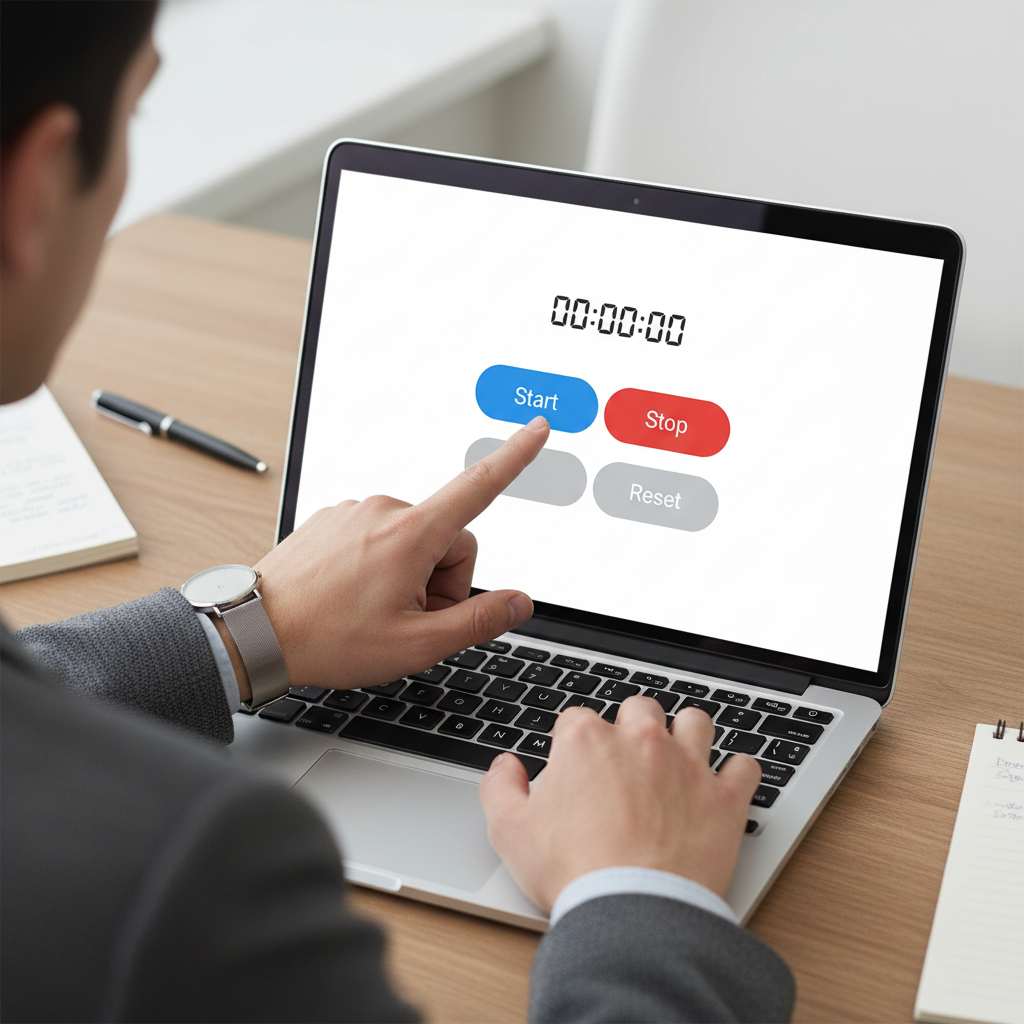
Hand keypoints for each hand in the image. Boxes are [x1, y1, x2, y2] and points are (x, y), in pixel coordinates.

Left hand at [231, 417, 549, 695]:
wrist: (254, 631)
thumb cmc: (331, 638)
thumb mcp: (416, 644)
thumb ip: (477, 621)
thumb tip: (519, 602)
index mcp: (411, 534)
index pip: (479, 486)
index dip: (516, 456)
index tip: (538, 429)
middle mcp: (385, 510)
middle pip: (448, 538)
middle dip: (442, 580)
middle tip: (409, 618)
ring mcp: (355, 510)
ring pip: (413, 540)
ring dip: (409, 574)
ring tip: (373, 609)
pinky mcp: (334, 517)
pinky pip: (378, 536)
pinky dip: (379, 564)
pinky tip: (352, 594)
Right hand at [479, 698, 761, 911]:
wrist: (632, 913)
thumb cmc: (573, 872)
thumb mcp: (509, 831)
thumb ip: (499, 787)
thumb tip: (505, 766)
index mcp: (587, 741)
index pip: (577, 718)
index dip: (574, 742)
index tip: (576, 767)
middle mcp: (640, 740)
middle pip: (638, 707)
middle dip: (631, 727)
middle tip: (626, 760)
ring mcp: (687, 765)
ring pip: (695, 721)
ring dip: (687, 733)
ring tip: (679, 756)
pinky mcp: (724, 797)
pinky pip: (745, 766)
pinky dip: (737, 773)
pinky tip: (726, 784)